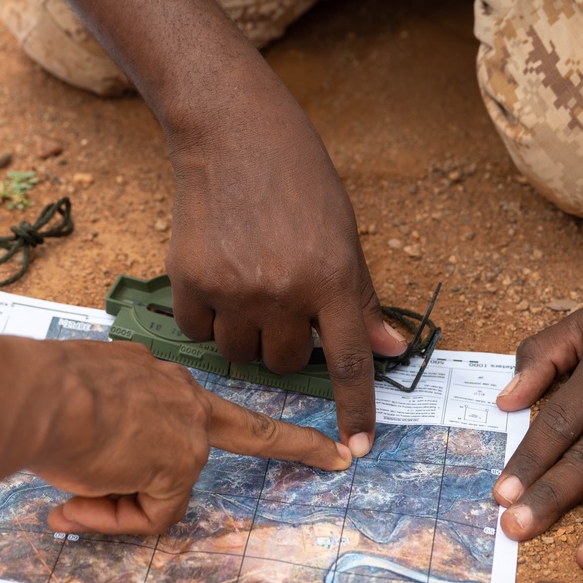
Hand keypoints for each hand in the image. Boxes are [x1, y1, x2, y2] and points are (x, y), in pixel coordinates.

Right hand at [29, 341, 351, 534]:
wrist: (32, 395)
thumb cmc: (38, 392)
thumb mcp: (80, 398)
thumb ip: (103, 429)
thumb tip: (91, 478)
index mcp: (158, 378)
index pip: (208, 397)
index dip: (235, 406)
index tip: (274, 411)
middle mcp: (181, 398)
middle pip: (247, 429)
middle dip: (298, 444)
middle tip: (338, 459)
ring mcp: (185, 431)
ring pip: (164, 491)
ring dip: (113, 504)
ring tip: (69, 493)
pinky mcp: (178, 463)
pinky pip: (150, 514)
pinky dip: (111, 518)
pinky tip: (76, 502)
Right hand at [165, 91, 404, 456]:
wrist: (232, 132)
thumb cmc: (298, 177)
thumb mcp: (344, 232)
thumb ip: (361, 297)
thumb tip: (392, 349)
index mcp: (332, 278)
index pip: (349, 362)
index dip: (355, 410)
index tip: (356, 450)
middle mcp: (284, 291)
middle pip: (285, 364)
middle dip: (285, 345)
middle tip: (279, 302)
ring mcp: (234, 288)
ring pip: (240, 353)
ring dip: (244, 334)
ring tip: (245, 283)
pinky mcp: (190, 279)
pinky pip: (198, 332)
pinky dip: (206, 318)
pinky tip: (214, 278)